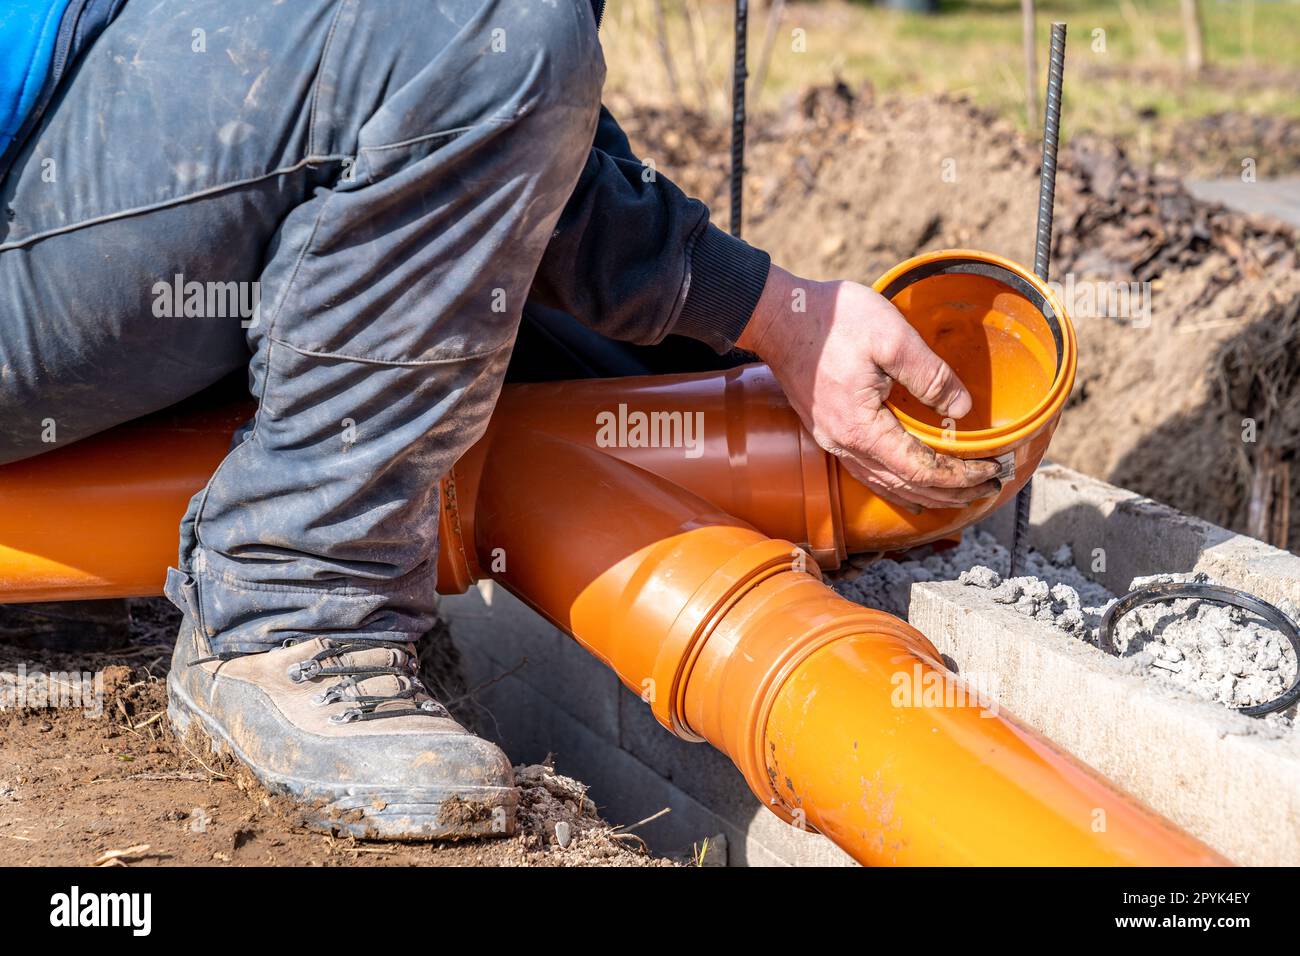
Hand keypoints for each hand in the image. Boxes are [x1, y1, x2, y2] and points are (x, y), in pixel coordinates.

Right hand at [737, 265, 1001, 510]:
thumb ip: (930, 375)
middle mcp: (845, 445)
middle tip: (989, 487)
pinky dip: (898, 485)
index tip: (993, 470)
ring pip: (887, 484)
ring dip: (927, 493)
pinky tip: (911, 487)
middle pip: (906, 486)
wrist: (780, 315)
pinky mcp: (828, 432)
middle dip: (951, 492)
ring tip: (959, 493)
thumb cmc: (833, 320)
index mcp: (863, 427)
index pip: (921, 469)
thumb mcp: (892, 337)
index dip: (961, 476)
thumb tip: (961, 408)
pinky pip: (869, 473)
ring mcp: (833, 441)